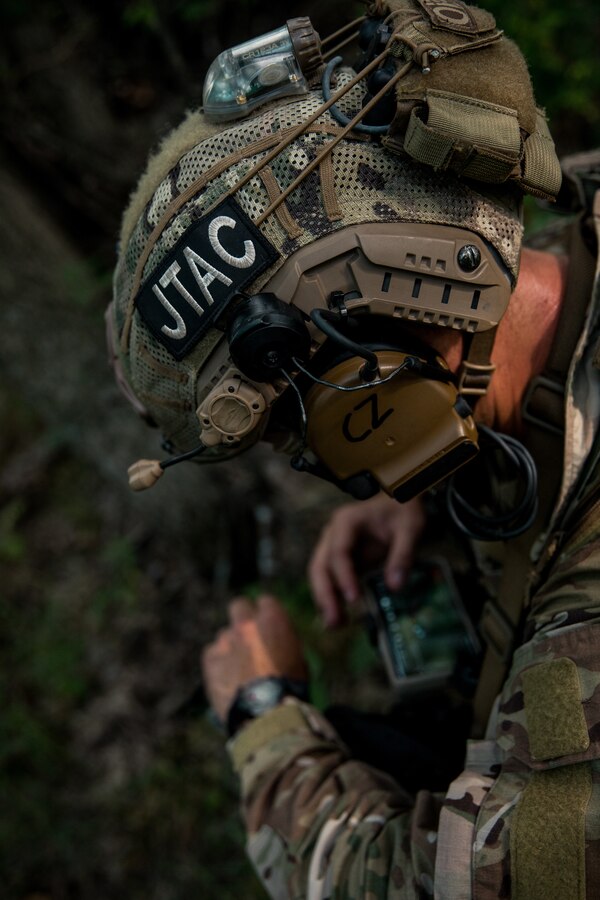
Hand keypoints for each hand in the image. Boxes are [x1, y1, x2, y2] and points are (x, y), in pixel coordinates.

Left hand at [201, 594, 307, 723]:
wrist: (266, 714)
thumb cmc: (291, 689)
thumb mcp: (299, 659)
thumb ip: (284, 642)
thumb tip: (276, 641)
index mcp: (272, 619)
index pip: (266, 601)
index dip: (267, 613)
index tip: (269, 625)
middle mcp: (246, 624)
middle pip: (239, 606)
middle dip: (244, 617)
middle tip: (249, 635)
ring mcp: (225, 640)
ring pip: (225, 634)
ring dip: (231, 644)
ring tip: (239, 667)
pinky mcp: (210, 659)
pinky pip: (212, 653)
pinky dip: (218, 662)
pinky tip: (226, 678)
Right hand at [308, 493, 425, 627]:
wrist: (398, 501)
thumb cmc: (402, 511)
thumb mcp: (410, 528)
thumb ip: (402, 556)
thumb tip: (395, 588)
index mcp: (346, 521)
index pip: (338, 552)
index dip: (344, 576)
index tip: (354, 598)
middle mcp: (333, 535)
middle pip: (320, 566)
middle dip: (325, 594)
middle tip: (335, 621)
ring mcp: (333, 547)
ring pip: (320, 575)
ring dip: (325, 600)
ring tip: (336, 625)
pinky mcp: (339, 561)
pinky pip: (330, 580)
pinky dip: (332, 598)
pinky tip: (339, 619)